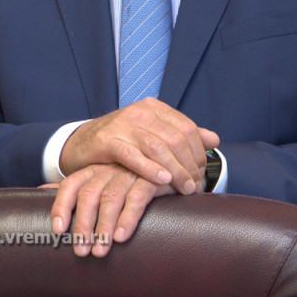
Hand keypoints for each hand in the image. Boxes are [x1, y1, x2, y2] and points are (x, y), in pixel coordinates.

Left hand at [48, 163, 176, 256]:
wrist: (166, 164)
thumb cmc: (128, 177)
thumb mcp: (101, 178)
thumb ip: (74, 186)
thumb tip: (39, 191)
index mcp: (93, 169)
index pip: (70, 185)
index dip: (61, 206)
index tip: (58, 231)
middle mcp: (108, 169)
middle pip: (89, 195)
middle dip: (83, 225)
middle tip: (81, 251)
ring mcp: (129, 172)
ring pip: (110, 199)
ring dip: (103, 227)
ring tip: (100, 251)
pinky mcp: (151, 178)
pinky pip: (137, 197)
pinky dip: (128, 217)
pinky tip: (122, 236)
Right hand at [58, 97, 218, 194]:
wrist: (82, 143)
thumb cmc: (122, 142)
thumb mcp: (153, 134)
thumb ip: (182, 135)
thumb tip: (214, 139)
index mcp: (153, 108)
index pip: (187, 128)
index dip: (198, 153)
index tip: (201, 174)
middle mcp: (139, 112)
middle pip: (175, 138)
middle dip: (189, 165)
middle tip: (194, 186)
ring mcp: (122, 125)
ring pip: (157, 147)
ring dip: (175, 171)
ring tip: (183, 188)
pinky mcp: (106, 140)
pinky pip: (132, 155)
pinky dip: (149, 168)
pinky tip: (162, 180)